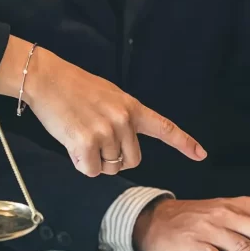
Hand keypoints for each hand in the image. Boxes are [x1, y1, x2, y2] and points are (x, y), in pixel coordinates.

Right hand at [0, 36, 205, 176]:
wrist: (47, 80)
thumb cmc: (75, 88)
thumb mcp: (109, 96)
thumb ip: (124, 119)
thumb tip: (124, 148)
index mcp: (133, 107)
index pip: (165, 128)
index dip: (185, 143)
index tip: (201, 155)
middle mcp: (124, 121)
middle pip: (133, 161)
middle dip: (115, 159)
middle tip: (95, 140)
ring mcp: (106, 132)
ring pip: (110, 168)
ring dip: (95, 161)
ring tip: (81, 136)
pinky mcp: (86, 143)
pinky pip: (91, 171)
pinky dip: (81, 164)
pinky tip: (72, 144)